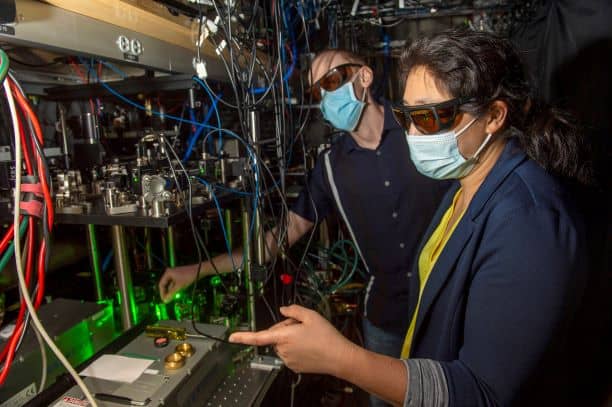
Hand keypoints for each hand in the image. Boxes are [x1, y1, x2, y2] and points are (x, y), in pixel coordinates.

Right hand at [158, 265, 197, 302]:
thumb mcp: (179, 286)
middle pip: (165, 285)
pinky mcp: (180, 276)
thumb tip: (165, 301)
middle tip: (168, 300)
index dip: (162, 293)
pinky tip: (178, 293)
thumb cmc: (189, 277)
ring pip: (171, 285)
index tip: (164, 300)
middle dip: (167, 292)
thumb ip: (171, 294)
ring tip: (173, 297)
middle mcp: (170, 273)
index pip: (161, 284)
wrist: (199, 270)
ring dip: (171, 291)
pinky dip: (175, 288)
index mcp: (168, 273)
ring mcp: (175, 274)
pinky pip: (175, 283)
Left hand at [229, 305, 355, 375]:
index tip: (232, 338)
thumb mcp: (311, 315)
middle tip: (302, 326)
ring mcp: (288, 360)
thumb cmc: (326, 337)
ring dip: (291, 339)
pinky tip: (309, 346)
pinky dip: (296, 348)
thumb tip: (283, 310)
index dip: (243, 337)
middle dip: (285, 328)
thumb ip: (293, 310)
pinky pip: (290, 354)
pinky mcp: (294, 367)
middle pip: (276, 335)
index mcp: (284, 337)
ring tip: (308, 336)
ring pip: (283, 345)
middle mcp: (283, 350)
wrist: (339, 357)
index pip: (258, 337)